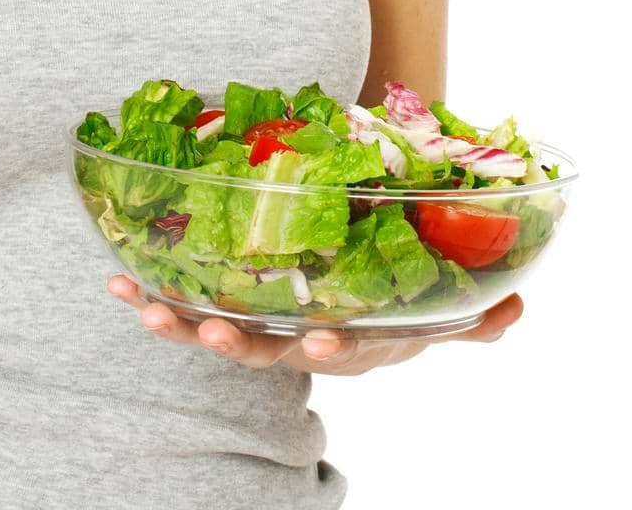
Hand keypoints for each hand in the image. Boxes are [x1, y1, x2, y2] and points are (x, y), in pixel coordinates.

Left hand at [107, 274, 522, 372]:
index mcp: (347, 339)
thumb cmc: (387, 299)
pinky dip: (151, 297)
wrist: (343, 300)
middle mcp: (296, 343)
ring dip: (178, 324)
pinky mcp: (222, 308)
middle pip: (264, 351)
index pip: (341, 348)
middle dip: (234, 344)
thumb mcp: (434, 313)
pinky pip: (183, 308)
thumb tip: (514, 307)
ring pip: (214, 334)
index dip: (331, 347)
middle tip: (210, 334)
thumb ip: (472, 317)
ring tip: (143, 308)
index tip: (320, 340)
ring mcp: (256, 330)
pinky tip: (117, 280)